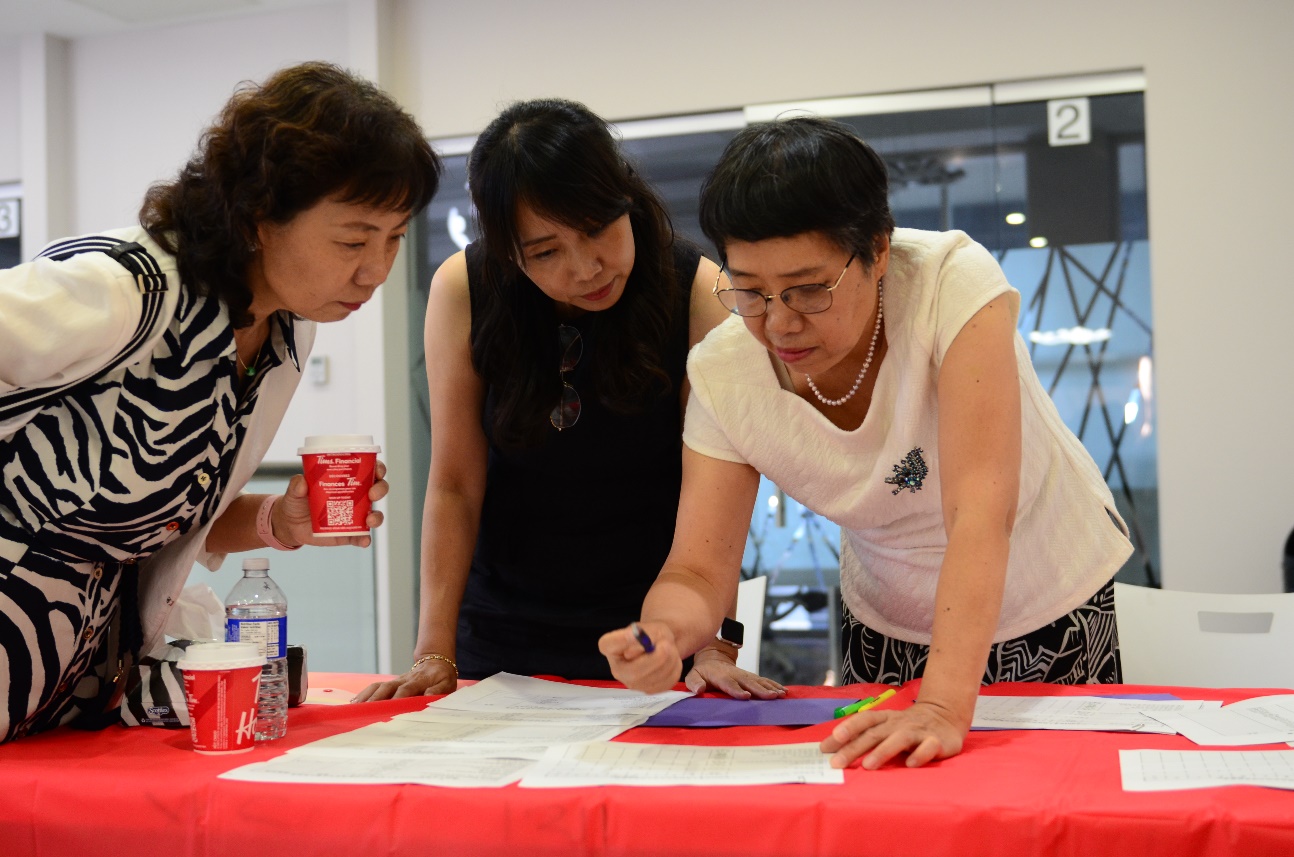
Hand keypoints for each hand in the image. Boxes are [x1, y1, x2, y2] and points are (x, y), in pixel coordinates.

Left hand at [275, 460, 389, 547]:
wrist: (290, 524)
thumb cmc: (297, 501)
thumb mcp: (295, 490)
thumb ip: (296, 485)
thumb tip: (301, 481)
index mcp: (346, 480)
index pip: (368, 470)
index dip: (378, 468)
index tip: (377, 471)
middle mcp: (355, 496)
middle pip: (377, 489)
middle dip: (380, 490)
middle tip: (372, 494)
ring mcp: (354, 515)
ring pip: (374, 514)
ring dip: (377, 516)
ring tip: (369, 520)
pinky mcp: (349, 533)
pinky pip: (361, 537)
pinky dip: (365, 539)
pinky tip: (364, 540)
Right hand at [351, 656, 456, 701]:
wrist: (436, 661)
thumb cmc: (442, 677)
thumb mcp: (447, 684)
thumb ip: (438, 691)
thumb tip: (427, 696)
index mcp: (418, 680)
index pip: (406, 689)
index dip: (397, 698)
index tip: (389, 709)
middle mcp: (404, 679)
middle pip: (387, 687)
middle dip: (375, 699)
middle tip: (365, 711)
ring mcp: (396, 681)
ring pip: (378, 686)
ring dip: (366, 696)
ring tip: (355, 708)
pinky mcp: (391, 683)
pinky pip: (376, 687)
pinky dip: (364, 694)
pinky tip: (354, 703)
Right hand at [598, 622, 682, 693]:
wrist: (661, 646)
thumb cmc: (651, 635)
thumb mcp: (651, 627)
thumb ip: (647, 635)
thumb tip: (644, 645)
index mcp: (611, 647)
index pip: (607, 645)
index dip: (621, 641)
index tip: (635, 634)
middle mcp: (617, 669)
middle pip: (633, 672)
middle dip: (654, 659)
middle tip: (667, 644)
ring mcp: (632, 683)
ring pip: (653, 678)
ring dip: (668, 660)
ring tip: (670, 647)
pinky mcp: (649, 690)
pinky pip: (666, 681)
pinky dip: (673, 668)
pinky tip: (671, 660)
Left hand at [684, 645, 785, 698]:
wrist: (714, 658)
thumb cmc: (703, 671)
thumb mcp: (693, 675)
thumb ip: (694, 683)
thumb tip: (699, 690)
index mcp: (721, 676)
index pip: (729, 684)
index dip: (737, 690)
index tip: (746, 696)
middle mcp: (736, 675)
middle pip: (749, 682)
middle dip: (760, 690)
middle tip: (771, 696)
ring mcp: (745, 675)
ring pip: (759, 681)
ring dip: (771, 688)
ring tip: (781, 694)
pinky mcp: (751, 676)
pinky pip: (764, 681)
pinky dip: (774, 685)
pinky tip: (784, 691)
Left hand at [819, 699, 966, 769]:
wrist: (944, 715)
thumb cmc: (906, 725)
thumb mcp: (886, 726)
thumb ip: (865, 736)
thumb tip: (833, 751)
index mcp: (884, 718)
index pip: (862, 721)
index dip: (845, 730)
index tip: (826, 745)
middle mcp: (898, 723)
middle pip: (874, 734)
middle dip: (853, 748)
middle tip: (836, 763)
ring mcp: (917, 732)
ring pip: (898, 739)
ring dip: (882, 751)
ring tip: (868, 766)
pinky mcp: (937, 741)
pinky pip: (928, 747)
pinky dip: (919, 755)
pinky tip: (910, 764)